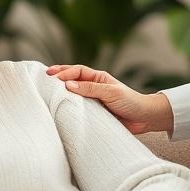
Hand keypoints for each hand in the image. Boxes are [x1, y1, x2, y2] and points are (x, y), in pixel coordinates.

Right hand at [47, 65, 170, 133]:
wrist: (144, 119)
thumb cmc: (130, 102)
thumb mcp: (110, 92)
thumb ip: (90, 89)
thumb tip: (68, 85)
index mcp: (98, 78)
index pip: (78, 71)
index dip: (65, 72)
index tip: (53, 77)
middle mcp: (94, 88)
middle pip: (73, 79)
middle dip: (59, 76)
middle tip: (44, 76)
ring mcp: (93, 100)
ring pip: (74, 94)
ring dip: (62, 92)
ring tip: (47, 92)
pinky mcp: (94, 114)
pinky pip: (78, 109)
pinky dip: (69, 108)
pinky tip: (60, 110)